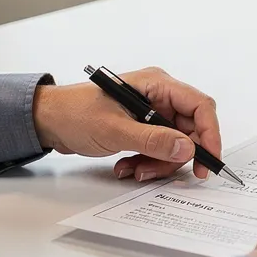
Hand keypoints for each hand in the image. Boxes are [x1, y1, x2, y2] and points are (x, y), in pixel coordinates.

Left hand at [31, 67, 223, 181]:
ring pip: (174, 143)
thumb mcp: (115, 130)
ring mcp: (151, 113)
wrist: (47, 121)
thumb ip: (154, 140)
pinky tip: (127, 166)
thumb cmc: (74, 114)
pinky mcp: (142, 128)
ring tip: (135, 170)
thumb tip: (188, 148)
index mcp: (157, 84)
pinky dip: (147, 161)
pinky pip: (158, 148)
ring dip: (158, 162)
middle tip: (161, 172)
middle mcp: (158, 96)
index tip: (207, 160)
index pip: (199, 106)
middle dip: (177, 155)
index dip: (209, 134)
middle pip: (189, 129)